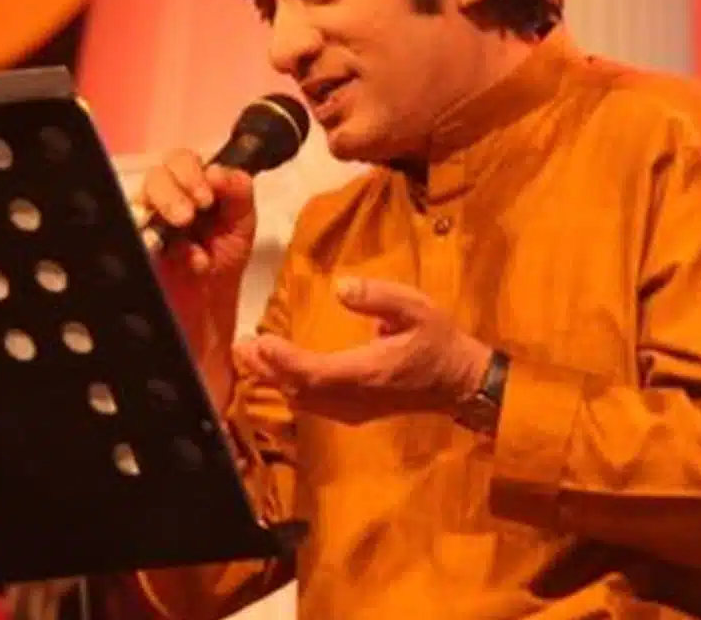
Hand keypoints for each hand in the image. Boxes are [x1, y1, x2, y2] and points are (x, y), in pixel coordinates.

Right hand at [137, 150, 255, 281]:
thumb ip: (237, 190)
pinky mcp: (136, 243)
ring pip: (139, 199)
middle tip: (188, 216)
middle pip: (156, 175)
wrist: (211, 295)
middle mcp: (166, 194)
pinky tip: (165, 251)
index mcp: (193, 182)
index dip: (191, 173)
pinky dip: (149, 241)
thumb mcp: (243, 219)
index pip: (181, 160)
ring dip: (161, 211)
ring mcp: (147, 219)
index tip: (206, 199)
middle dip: (173, 192)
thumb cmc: (225, 250)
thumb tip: (215, 171)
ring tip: (180, 228)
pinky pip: (132, 233)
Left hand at [233, 278, 490, 424]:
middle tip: (241, 346)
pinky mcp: (354, 412)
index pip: (315, 372)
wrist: (459, 381)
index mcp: (369, 372)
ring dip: (275, 379)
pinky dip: (290, 387)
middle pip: (300, 390)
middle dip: (267, 369)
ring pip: (303, 400)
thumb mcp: (416, 307)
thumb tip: (341, 287)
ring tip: (250, 354)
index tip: (261, 342)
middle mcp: (355, 398)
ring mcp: (353, 409)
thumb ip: (379, 297)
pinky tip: (277, 371)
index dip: (284, 360)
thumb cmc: (438, 340)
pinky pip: (313, 405)